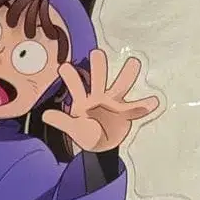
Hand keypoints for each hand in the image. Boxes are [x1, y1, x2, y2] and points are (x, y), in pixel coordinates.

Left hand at [41, 49, 159, 151]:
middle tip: (96, 53)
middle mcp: (99, 95)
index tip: (64, 67)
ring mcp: (114, 102)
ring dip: (127, 74)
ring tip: (133, 62)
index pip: (75, 84)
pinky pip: (136, 108)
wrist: (101, 146)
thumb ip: (61, 122)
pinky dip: (145, 105)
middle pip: (99, 76)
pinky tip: (154, 100)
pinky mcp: (125, 113)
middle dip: (98, 65)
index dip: (70, 76)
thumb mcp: (73, 129)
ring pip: (121, 84)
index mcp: (83, 99)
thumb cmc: (86, 134)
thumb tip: (45, 116)